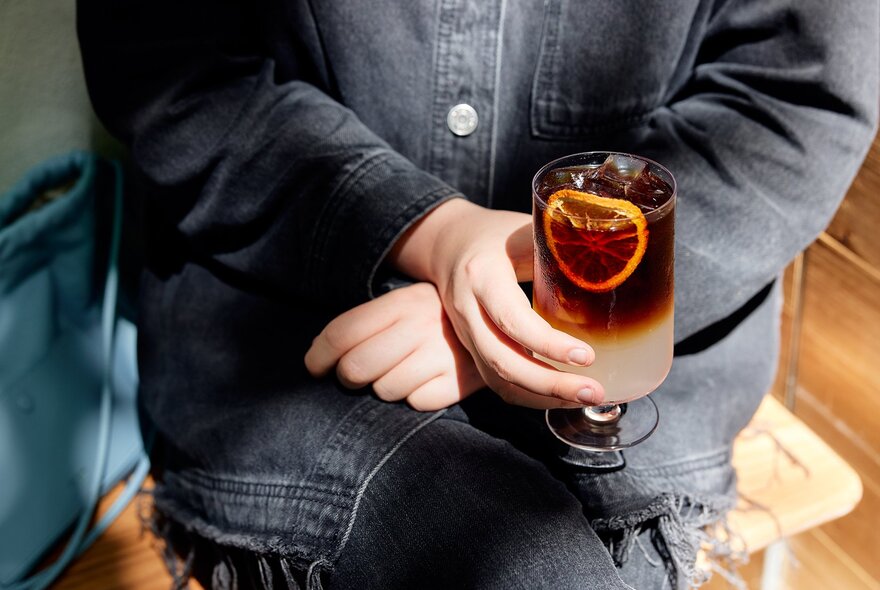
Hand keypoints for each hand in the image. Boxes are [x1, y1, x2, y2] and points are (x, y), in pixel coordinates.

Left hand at [304, 282, 484, 410]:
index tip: (314, 368)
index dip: (319, 355)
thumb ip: (364, 325)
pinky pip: (417, 403)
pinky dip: (416, 397)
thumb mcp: (402, 305)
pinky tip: (427, 381)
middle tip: (356, 375)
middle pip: (356, 368)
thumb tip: (316, 359)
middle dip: (348, 377)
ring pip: (385, 390)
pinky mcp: (461, 381)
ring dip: (384, 387)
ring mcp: (443, 354)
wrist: (498, 321)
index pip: (343, 332)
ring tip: (401, 372)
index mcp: (401, 301)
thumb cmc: (434, 318)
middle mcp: (421, 325)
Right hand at [389, 198, 605, 408]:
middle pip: (502, 361)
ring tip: (586, 398)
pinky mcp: (472, 349)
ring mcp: (466, 334)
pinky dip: (530, 395)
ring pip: (498, 379)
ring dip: (542, 397)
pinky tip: (561, 396)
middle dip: (549, 385)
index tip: (586, 357)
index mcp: (482, 274)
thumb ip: (563, 246)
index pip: (512, 318)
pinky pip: (497, 381)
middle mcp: (467, 309)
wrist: (449, 244)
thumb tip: (622, 260)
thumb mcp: (526, 229)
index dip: (547, 343)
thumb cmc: (496, 234)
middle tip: (594, 392)